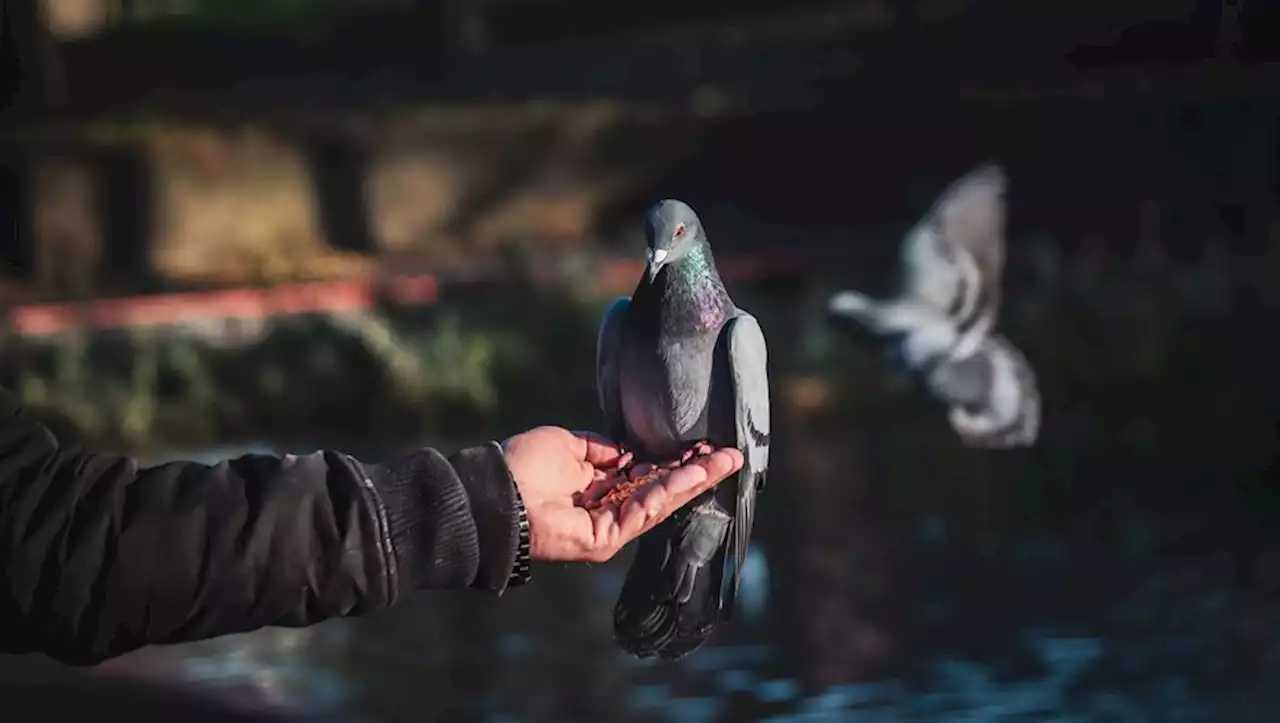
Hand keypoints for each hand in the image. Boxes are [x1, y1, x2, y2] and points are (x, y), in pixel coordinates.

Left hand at [501, 426, 742, 563]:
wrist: (495, 492)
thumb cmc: (521, 465)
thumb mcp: (567, 443)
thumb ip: (599, 448)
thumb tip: (625, 448)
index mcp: (598, 485)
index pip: (646, 474)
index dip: (674, 460)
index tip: (703, 444)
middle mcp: (607, 507)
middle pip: (661, 490)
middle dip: (696, 472)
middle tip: (730, 455)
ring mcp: (608, 526)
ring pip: (659, 502)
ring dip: (691, 481)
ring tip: (721, 462)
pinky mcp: (605, 538)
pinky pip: (642, 514)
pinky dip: (667, 493)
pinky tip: (690, 475)